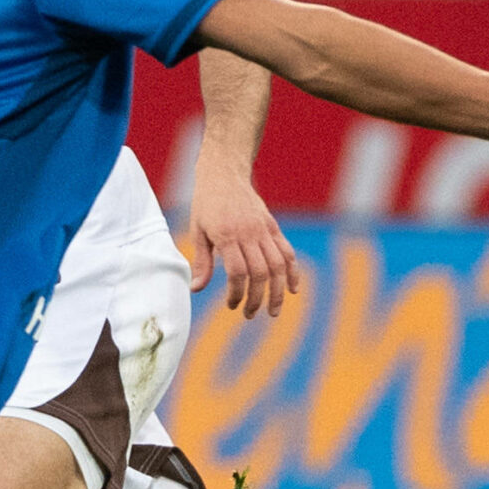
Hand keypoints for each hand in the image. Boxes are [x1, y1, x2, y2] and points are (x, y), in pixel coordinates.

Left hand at [188, 155, 300, 316]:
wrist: (224, 175)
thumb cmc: (205, 205)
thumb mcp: (197, 231)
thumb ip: (201, 261)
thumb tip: (195, 289)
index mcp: (227, 235)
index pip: (238, 272)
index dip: (237, 293)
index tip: (232, 305)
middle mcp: (249, 233)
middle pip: (260, 272)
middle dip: (257, 298)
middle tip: (249, 314)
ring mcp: (264, 229)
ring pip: (278, 265)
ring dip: (278, 291)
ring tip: (273, 310)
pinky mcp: (273, 227)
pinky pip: (288, 251)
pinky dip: (293, 271)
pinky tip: (293, 289)